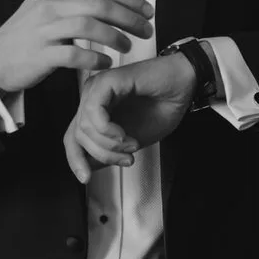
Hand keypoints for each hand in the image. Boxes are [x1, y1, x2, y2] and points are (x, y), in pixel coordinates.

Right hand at [0, 0, 155, 93]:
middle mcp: (49, 4)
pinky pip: (76, 55)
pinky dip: (95, 59)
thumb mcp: (48, 5)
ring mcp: (44, 29)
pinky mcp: (41, 54)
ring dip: (115, 37)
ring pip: (90, 26)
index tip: (147, 10)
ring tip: (128, 47)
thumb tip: (116, 2)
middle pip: (100, 5)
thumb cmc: (28, 33)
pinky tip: (106, 63)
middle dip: (129, 18)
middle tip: (146, 30)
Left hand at [63, 53, 197, 182]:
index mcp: (96, 110)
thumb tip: (88, 168)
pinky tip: (124, 134)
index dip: (76, 160)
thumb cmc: (163, 106)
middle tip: (127, 158)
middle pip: (77, 136)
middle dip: (103, 155)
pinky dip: (108, 130)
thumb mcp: (131, 141)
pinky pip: (93, 112)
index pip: (73, 138)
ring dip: (110, 145)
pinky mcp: (106, 81)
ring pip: (84, 127)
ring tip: (132, 144)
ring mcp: (97, 88)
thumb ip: (108, 152)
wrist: (185, 84)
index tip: (86, 178)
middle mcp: (92, 98)